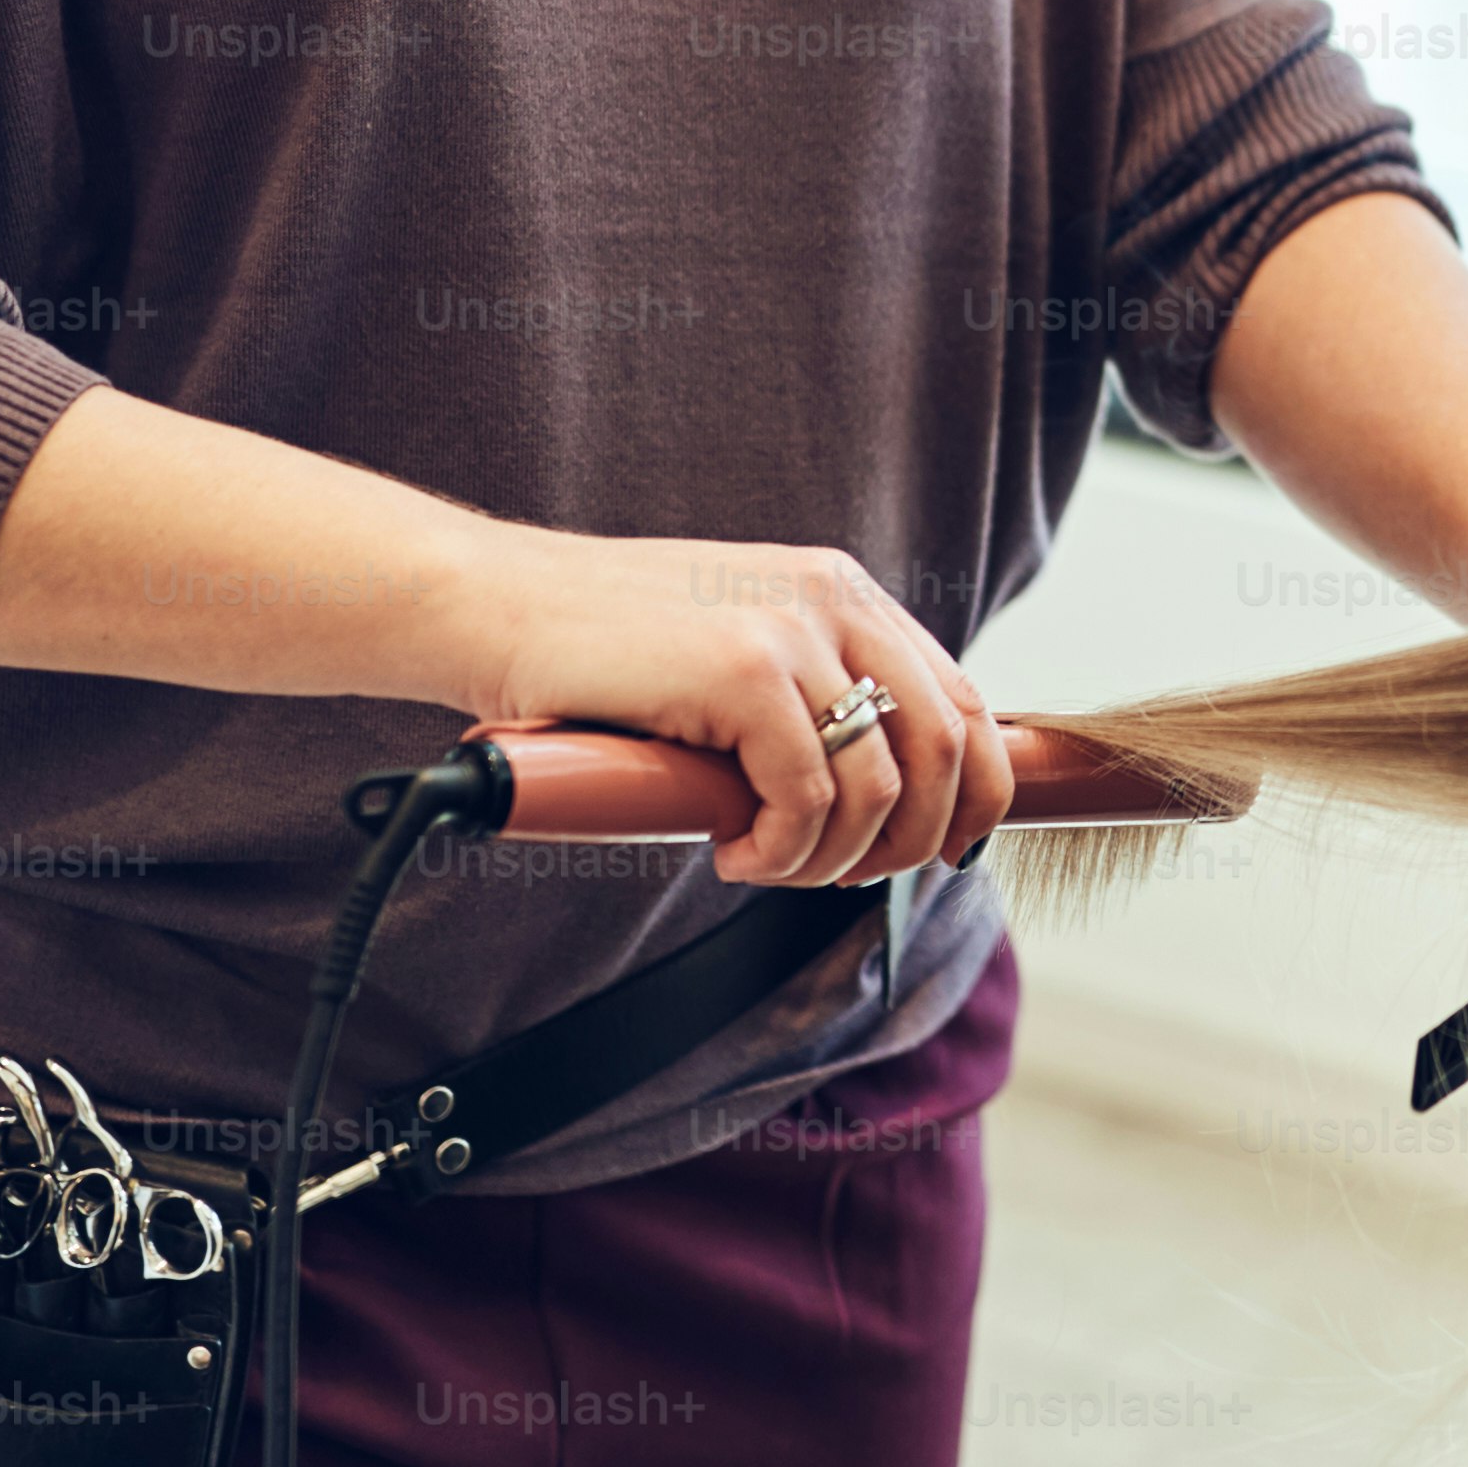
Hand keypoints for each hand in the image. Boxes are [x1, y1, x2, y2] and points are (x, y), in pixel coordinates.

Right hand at [469, 531, 1012, 888]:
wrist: (493, 607)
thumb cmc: (601, 652)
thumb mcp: (734, 655)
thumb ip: (806, 695)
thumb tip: (882, 798)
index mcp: (843, 591)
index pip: (965, 700)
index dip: (974, 791)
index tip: (942, 850)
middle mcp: (835, 599)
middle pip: (949, 745)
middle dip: (918, 839)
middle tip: (846, 875)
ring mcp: (794, 629)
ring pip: (882, 786)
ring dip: (833, 857)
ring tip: (768, 863)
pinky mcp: (745, 670)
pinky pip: (810, 799)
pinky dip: (782, 851)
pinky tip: (733, 853)